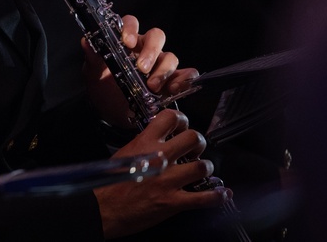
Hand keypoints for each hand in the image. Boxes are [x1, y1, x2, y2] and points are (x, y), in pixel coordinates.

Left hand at [83, 14, 198, 125]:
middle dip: (151, 51)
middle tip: (142, 68)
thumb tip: (86, 41)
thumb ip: (93, 58)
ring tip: (152, 86)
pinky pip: (185, 75)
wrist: (111, 114)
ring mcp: (159, 65)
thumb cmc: (103, 88)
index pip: (131, 23)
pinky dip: (184, 79)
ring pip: (170, 56)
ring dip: (163, 70)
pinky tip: (175, 88)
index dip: (131, 29)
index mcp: (125, 41)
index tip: (127, 42)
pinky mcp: (171, 81)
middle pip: (156, 37)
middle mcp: (144, 49)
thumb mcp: (93, 74)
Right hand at [94, 109, 228, 238]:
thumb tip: (157, 138)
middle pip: (193, 138)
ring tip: (202, 169)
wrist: (104, 208)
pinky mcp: (173, 202)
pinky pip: (204, 198)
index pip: (170, 118)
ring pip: (203, 166)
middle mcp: (159, 158)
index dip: (181, 119)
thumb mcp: (124, 153)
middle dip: (198, 142)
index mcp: (145, 143)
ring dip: (206, 168)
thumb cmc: (110, 182)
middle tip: (195, 148)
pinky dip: (218, 196)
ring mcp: (168, 180)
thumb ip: (143, 143)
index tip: (182, 125)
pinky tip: (222, 193)